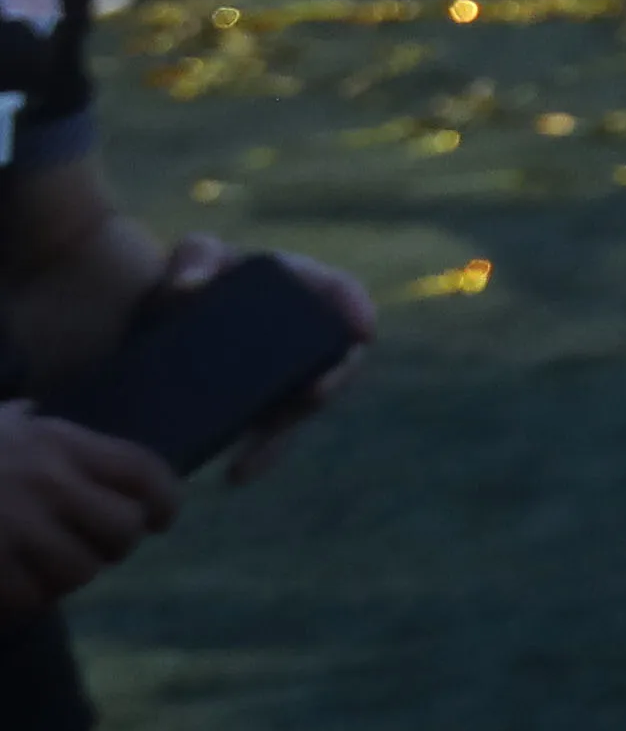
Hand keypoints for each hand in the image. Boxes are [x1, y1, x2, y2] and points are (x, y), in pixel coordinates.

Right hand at [0, 407, 174, 619]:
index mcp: (54, 441)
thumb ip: (21, 424)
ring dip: (65, 576)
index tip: (162, 519)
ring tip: (41, 566)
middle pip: (123, 529)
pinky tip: (8, 586)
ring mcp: (14, 527)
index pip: (141, 470)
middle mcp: (44, 481)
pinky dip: (24, 599)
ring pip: (80, 571)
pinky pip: (32, 600)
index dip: (165, 500)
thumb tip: (34, 415)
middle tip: (92, 547)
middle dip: (113, 545)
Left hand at [153, 237, 372, 487]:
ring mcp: (289, 378)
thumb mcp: (195, 255)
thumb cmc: (191, 277)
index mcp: (303, 288)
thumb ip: (193, 259)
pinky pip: (273, 437)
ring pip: (302, 410)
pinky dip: (261, 456)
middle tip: (313, 396)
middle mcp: (308, 337)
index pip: (344, 295)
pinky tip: (234, 475)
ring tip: (248, 462)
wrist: (159, 324)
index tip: (361, 330)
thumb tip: (185, 291)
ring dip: (283, 436)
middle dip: (331, 381)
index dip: (357, 310)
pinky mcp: (265, 410)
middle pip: (336, 361)